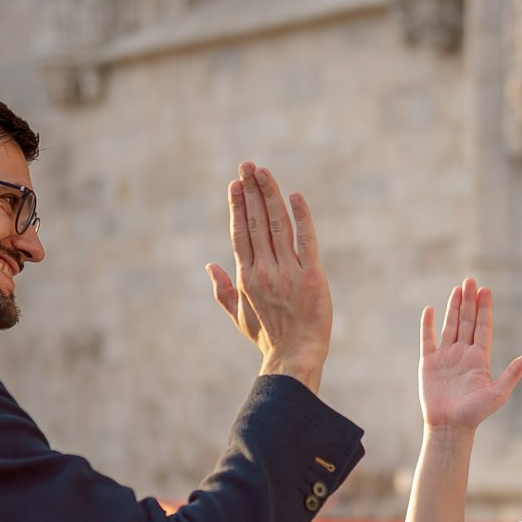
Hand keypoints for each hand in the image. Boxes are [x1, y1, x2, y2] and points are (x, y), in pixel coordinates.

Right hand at [207, 163, 330, 390]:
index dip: (237, 206)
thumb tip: (209, 267)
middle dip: (250, 191)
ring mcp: (288, 272)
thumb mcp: (239, 316)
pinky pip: (306, 240)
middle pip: (255, 222)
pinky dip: (301, 217)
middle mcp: (264, 270)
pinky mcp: (312, 276)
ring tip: (264, 172)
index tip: (235, 184)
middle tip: (248, 166)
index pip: (240, 233)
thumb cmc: (268, 337)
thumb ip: (223, 290)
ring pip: (277, 225)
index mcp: (246, 277)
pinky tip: (295, 197)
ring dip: (270, 196)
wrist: (295, 355)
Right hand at [420, 278, 521, 432]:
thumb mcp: (498, 393)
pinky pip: (428, 339)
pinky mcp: (428, 363)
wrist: (450, 427)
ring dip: (453, 308)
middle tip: (470, 280)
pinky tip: (430, 310)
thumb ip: (512, 373)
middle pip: (467, 321)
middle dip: (469, 301)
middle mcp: (463, 354)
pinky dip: (428, 325)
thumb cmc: (475, 414)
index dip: (485, 309)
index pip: (483, 327)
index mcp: (480, 358)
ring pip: (450, 326)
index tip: (486, 290)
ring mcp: (445, 357)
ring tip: (457, 289)